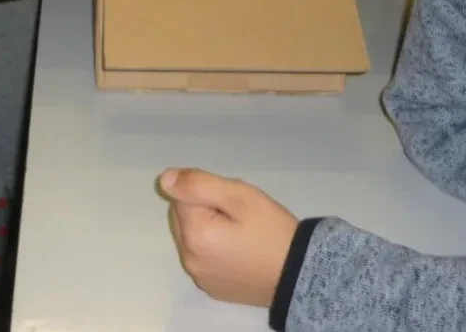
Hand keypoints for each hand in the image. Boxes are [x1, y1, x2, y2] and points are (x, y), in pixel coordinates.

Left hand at [160, 168, 298, 308]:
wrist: (300, 274)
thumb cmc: (272, 230)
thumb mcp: (239, 196)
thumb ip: (199, 184)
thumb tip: (165, 179)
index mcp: (193, 235)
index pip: (184, 196)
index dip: (209, 193)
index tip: (233, 202)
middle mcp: (190, 260)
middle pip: (184, 217)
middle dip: (205, 209)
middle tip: (238, 215)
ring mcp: (201, 277)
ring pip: (192, 237)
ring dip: (208, 229)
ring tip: (241, 233)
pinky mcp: (213, 288)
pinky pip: (204, 258)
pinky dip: (214, 250)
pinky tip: (240, 251)